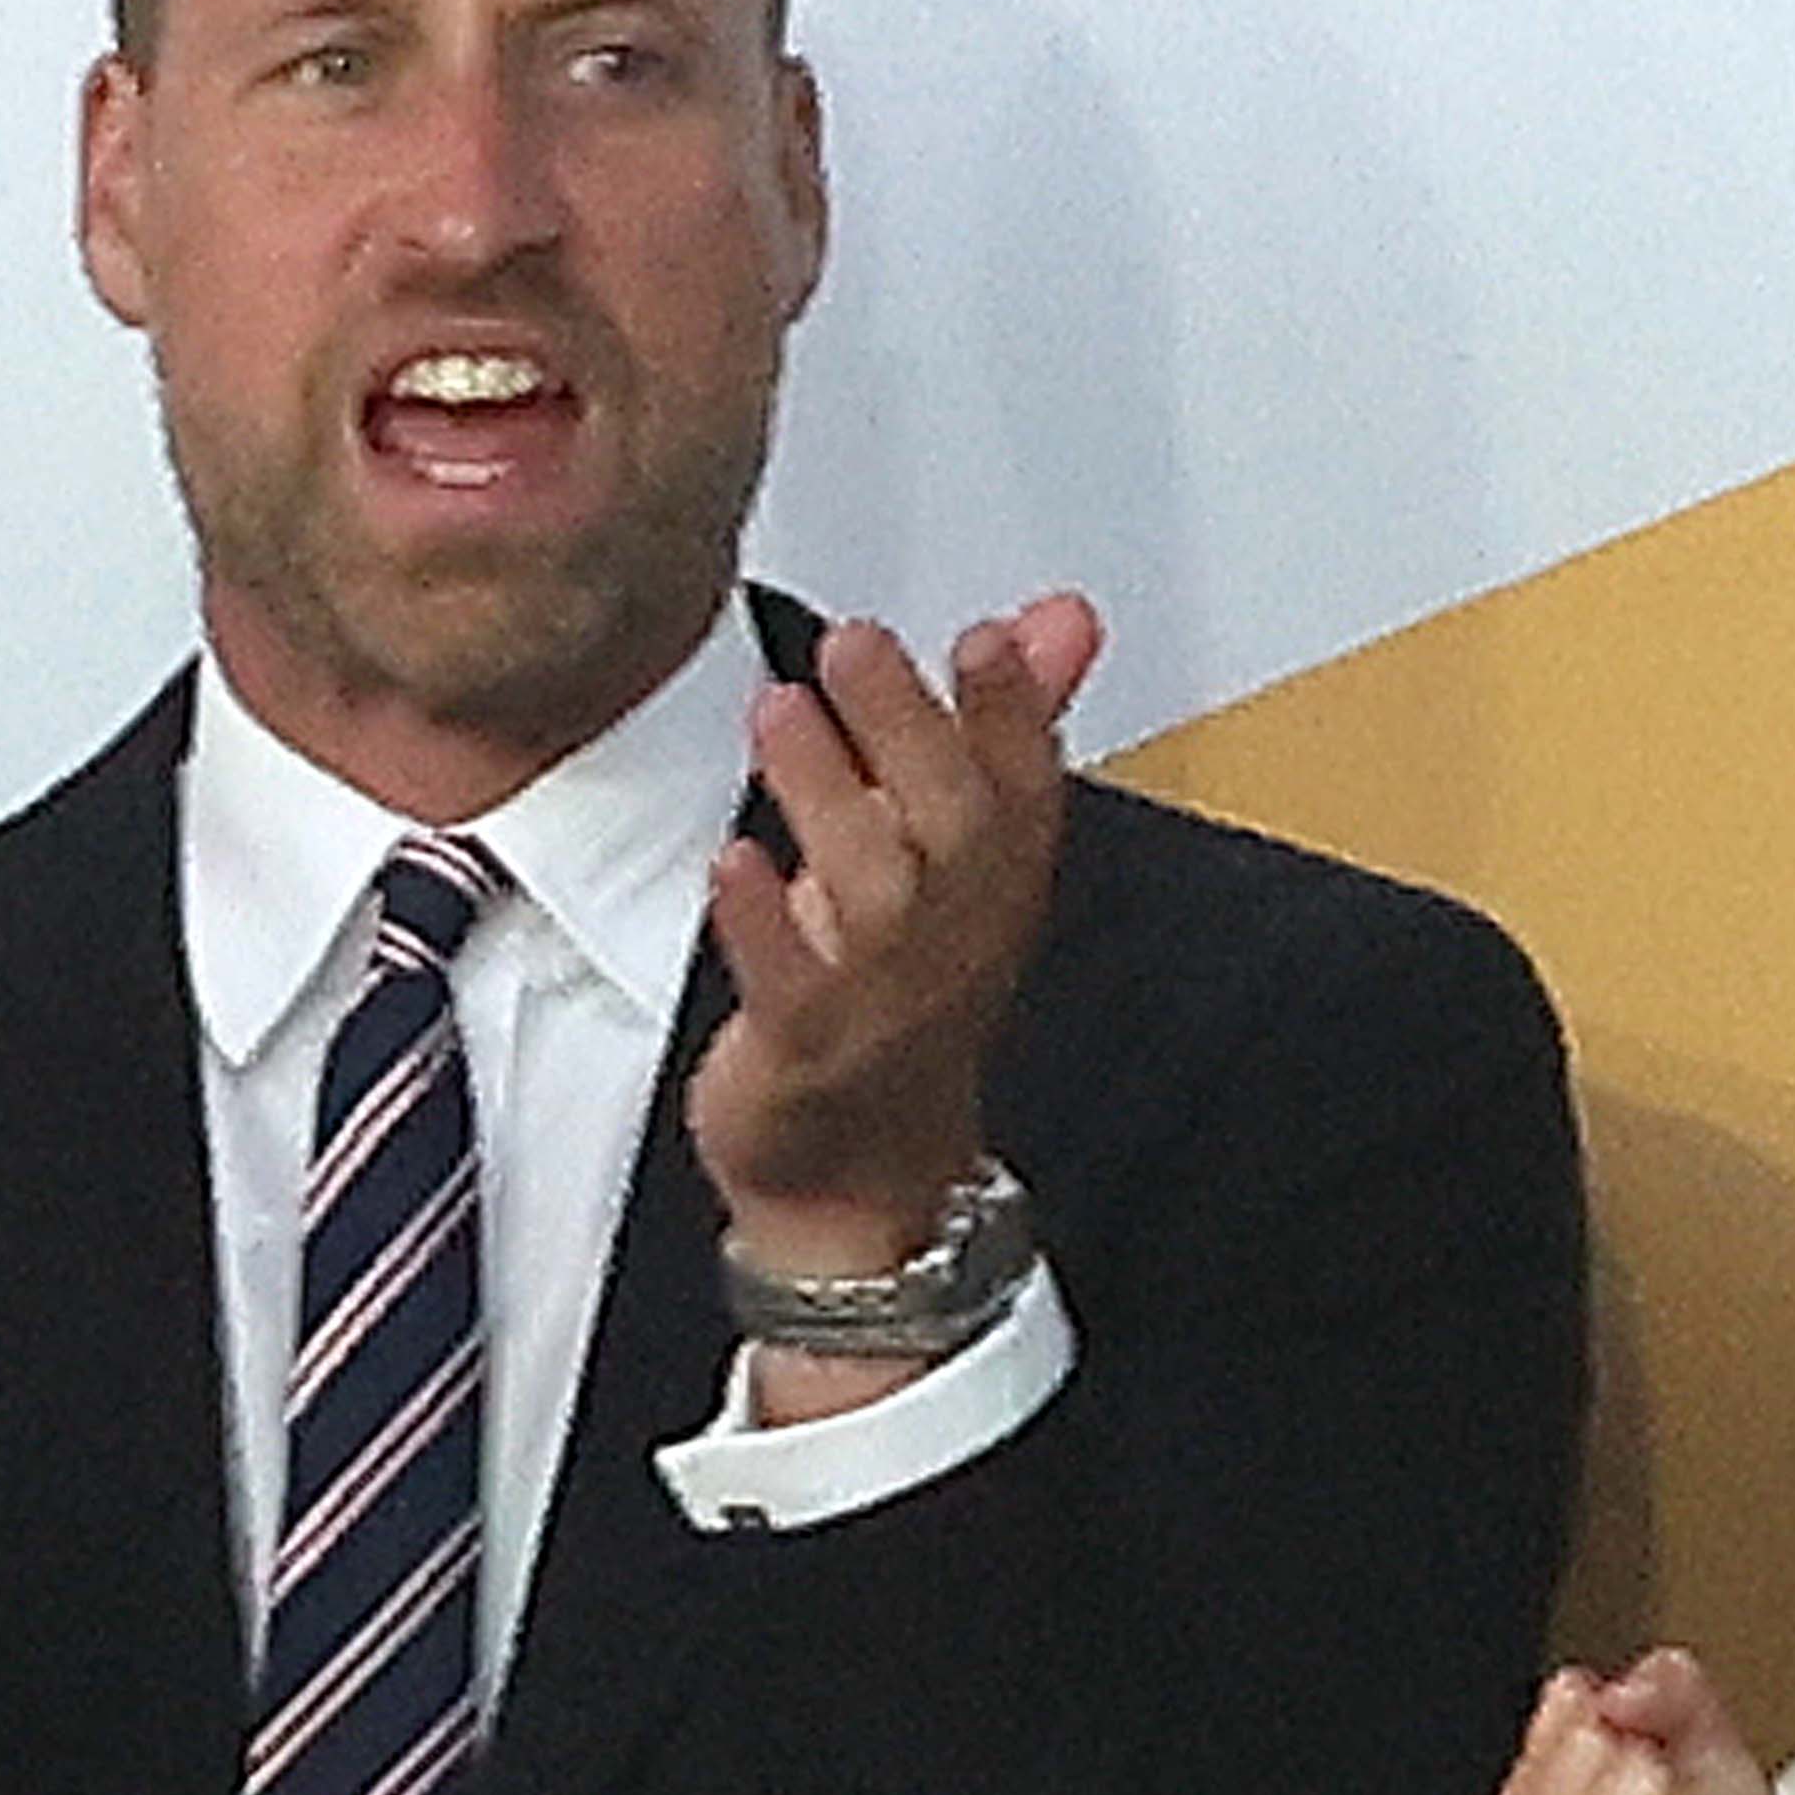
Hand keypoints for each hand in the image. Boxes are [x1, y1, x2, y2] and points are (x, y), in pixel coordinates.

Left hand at [687, 596, 1089, 1288]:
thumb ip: (1009, 722)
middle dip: (910, 728)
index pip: (1026, 788)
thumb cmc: (903, 998)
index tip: (986, 635)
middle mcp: (951, 940)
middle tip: (856, 642)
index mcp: (996, 887)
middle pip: (953, 826)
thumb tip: (1062, 614)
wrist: (859, 1179)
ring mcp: (879, 1000)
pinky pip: (789, 987)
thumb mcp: (965, 857)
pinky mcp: (802, 1054)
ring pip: (872, 894)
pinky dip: (764, 922)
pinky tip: (733, 859)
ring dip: (828, 796)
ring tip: (782, 712)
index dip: (1013, 711)